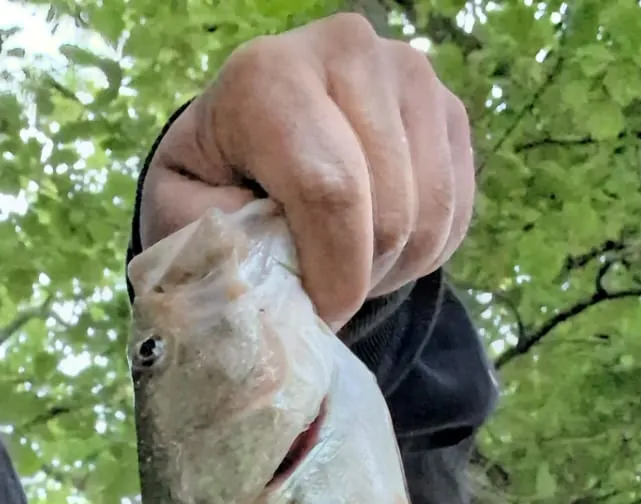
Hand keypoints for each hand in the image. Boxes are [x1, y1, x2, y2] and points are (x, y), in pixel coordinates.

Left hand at [139, 14, 474, 328]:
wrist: (247, 148)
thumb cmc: (209, 188)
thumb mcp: (185, 219)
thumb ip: (224, 248)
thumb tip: (277, 282)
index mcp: (268, 75)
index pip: (330, 190)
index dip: (332, 274)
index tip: (317, 314)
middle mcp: (349, 52)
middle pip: (388, 211)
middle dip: (359, 279)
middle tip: (320, 293)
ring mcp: (409, 74)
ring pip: (429, 218)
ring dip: (390, 269)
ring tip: (342, 264)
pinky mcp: (448, 109)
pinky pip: (454, 215)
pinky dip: (419, 254)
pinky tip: (373, 244)